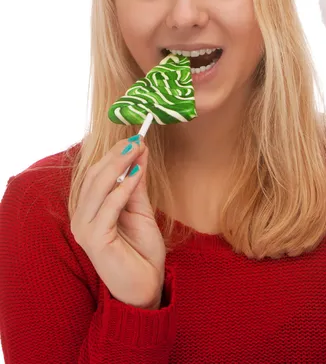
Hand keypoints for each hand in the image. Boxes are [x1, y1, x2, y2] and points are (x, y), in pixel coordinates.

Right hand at [70, 138, 165, 308]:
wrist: (146, 286)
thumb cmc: (141, 250)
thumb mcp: (140, 209)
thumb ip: (136, 183)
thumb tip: (139, 151)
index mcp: (88, 210)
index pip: (96, 174)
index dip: (114, 154)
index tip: (136, 138)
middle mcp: (81, 218)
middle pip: (94, 177)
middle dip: (116, 155)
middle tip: (137, 139)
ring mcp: (85, 229)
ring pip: (98, 188)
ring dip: (119, 165)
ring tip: (137, 149)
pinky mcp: (94, 239)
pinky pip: (109, 207)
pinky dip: (123, 188)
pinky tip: (137, 174)